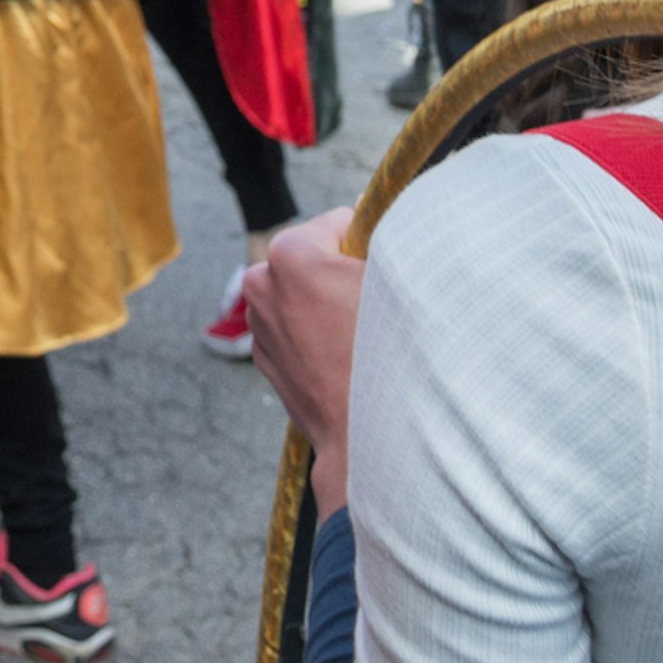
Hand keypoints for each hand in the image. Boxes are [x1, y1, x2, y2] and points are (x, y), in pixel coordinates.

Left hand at [246, 210, 367, 513]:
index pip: (342, 222)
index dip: (372, 243)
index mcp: (291, 254)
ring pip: (307, 295)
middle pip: (318, 258)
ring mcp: (259, 326)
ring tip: (366, 339)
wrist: (371, 441)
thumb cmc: (392, 357)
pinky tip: (349, 360)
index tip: (387, 273)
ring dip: (332, 305)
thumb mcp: (402, 282)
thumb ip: (392, 239)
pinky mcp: (265, 360)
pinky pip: (299, 330)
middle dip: (346, 274)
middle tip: (380, 309)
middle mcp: (262, 284)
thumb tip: (387, 220)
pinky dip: (320, 336)